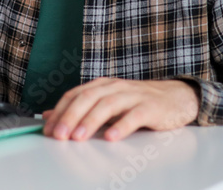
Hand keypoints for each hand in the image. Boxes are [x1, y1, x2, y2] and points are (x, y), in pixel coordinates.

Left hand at [42, 78, 198, 141]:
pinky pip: (134, 116)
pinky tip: (112, 137)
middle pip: (88, 98)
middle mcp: (115, 87)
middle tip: (59, 135)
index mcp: (102, 85)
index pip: (75, 95)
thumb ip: (79, 110)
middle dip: (70, 117)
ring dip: (91, 121)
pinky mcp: (150, 107)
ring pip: (108, 105)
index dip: (60, 111)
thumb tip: (47, 116)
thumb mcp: (105, 103)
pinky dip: (122, 126)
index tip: (48, 129)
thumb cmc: (138, 103)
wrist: (175, 98)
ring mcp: (133, 95)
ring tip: (79, 137)